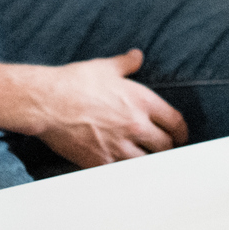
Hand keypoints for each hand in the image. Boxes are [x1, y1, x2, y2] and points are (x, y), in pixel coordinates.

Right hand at [27, 49, 187, 165]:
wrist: (47, 102)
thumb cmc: (75, 82)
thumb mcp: (105, 67)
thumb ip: (126, 64)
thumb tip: (137, 56)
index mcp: (142, 101)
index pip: (175, 122)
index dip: (181, 132)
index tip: (180, 136)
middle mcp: (136, 125)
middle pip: (165, 146)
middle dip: (166, 148)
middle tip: (162, 149)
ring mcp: (120, 146)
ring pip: (147, 163)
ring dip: (148, 162)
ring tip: (146, 161)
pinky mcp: (102, 162)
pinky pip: (123, 173)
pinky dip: (125, 172)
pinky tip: (124, 170)